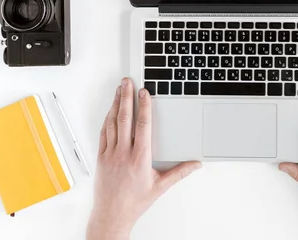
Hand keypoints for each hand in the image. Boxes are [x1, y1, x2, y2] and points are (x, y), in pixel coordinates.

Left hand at [87, 78, 201, 239]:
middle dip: (126, 97)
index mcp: (140, 158)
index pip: (143, 125)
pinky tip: (110, 111)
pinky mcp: (101, 158)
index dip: (143, 106)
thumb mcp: (160, 186)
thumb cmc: (135, 202)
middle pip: (125, 118)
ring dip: (115, 105)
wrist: (112, 215)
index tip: (144, 93)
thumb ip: (180, 172)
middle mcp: (123, 153)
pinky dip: (107, 119)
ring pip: (112, 123)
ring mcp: (110, 154)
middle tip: (127, 82)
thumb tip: (196, 164)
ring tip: (119, 91)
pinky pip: (104, 133)